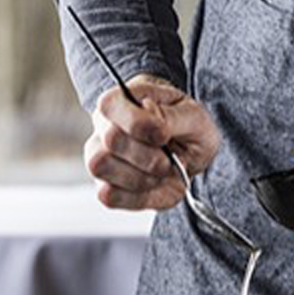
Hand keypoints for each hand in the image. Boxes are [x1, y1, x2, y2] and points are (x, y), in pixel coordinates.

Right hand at [84, 75, 219, 209]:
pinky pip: (108, 195)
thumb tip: (149, 115)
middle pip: (110, 140)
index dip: (138, 123)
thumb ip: (172, 116)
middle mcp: (104, 126)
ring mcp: (100, 156)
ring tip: (163, 172)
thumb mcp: (193, 116)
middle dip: (149, 156)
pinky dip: (138, 196)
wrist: (193, 153)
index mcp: (124, 98)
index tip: (164, 135)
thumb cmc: (187, 126)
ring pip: (101, 167)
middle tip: (170, 158)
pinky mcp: (104, 186)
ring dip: (141, 176)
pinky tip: (154, 186)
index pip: (110, 104)